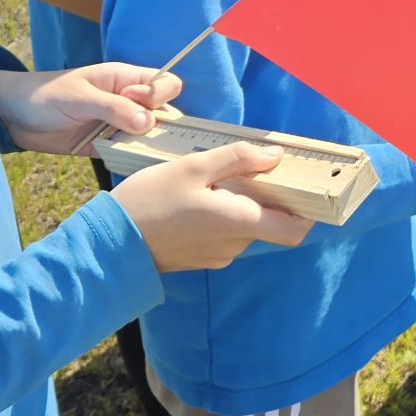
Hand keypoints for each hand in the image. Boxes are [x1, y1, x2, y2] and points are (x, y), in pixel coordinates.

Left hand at [0, 62, 182, 154]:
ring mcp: (118, 125)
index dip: (158, 95)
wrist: (12, 115)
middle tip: (137, 134)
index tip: (135, 103)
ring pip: (150, 136)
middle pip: (164, 112)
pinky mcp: (106, 145)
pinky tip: (126, 163)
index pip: (164, 83)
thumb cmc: (46, 95)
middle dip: (161, 126)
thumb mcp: (80, 97)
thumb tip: (149, 122)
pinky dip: (132, 159)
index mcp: (125, 79)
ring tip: (133, 152)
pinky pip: (129, 153)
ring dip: (147, 146)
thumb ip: (114, 108)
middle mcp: (128, 101)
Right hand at [112, 142, 310, 270]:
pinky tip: (199, 197)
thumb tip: (276, 157)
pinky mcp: (202, 259)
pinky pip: (226, 234)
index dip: (306, 211)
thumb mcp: (192, 167)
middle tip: (248, 169)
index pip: (293, 230)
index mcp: (237, 222)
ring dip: (241, 204)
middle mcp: (233, 245)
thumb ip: (238, 159)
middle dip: (266, 197)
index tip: (302, 186)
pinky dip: (223, 215)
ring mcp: (217, 255)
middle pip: (269, 222)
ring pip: (246, 226)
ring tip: (214, 180)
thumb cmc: (148, 201)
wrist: (109, 243)